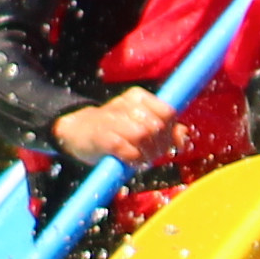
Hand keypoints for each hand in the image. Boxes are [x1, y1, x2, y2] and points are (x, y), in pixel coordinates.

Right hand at [50, 91, 182, 168]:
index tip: (165, 143)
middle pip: (157, 126)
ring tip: (142, 159)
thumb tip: (184, 136)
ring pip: (143, 135)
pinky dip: (133, 159)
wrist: (76, 130)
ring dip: (147, 153)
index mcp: (137, 97)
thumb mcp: (141, 124)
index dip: (170, 131)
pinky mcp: (101, 136)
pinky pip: (126, 149)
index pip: (167, 112)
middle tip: (152, 155)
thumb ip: (165, 129)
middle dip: (159, 146)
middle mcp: (125, 104)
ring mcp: (111, 119)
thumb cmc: (115, 129)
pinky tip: (131, 161)